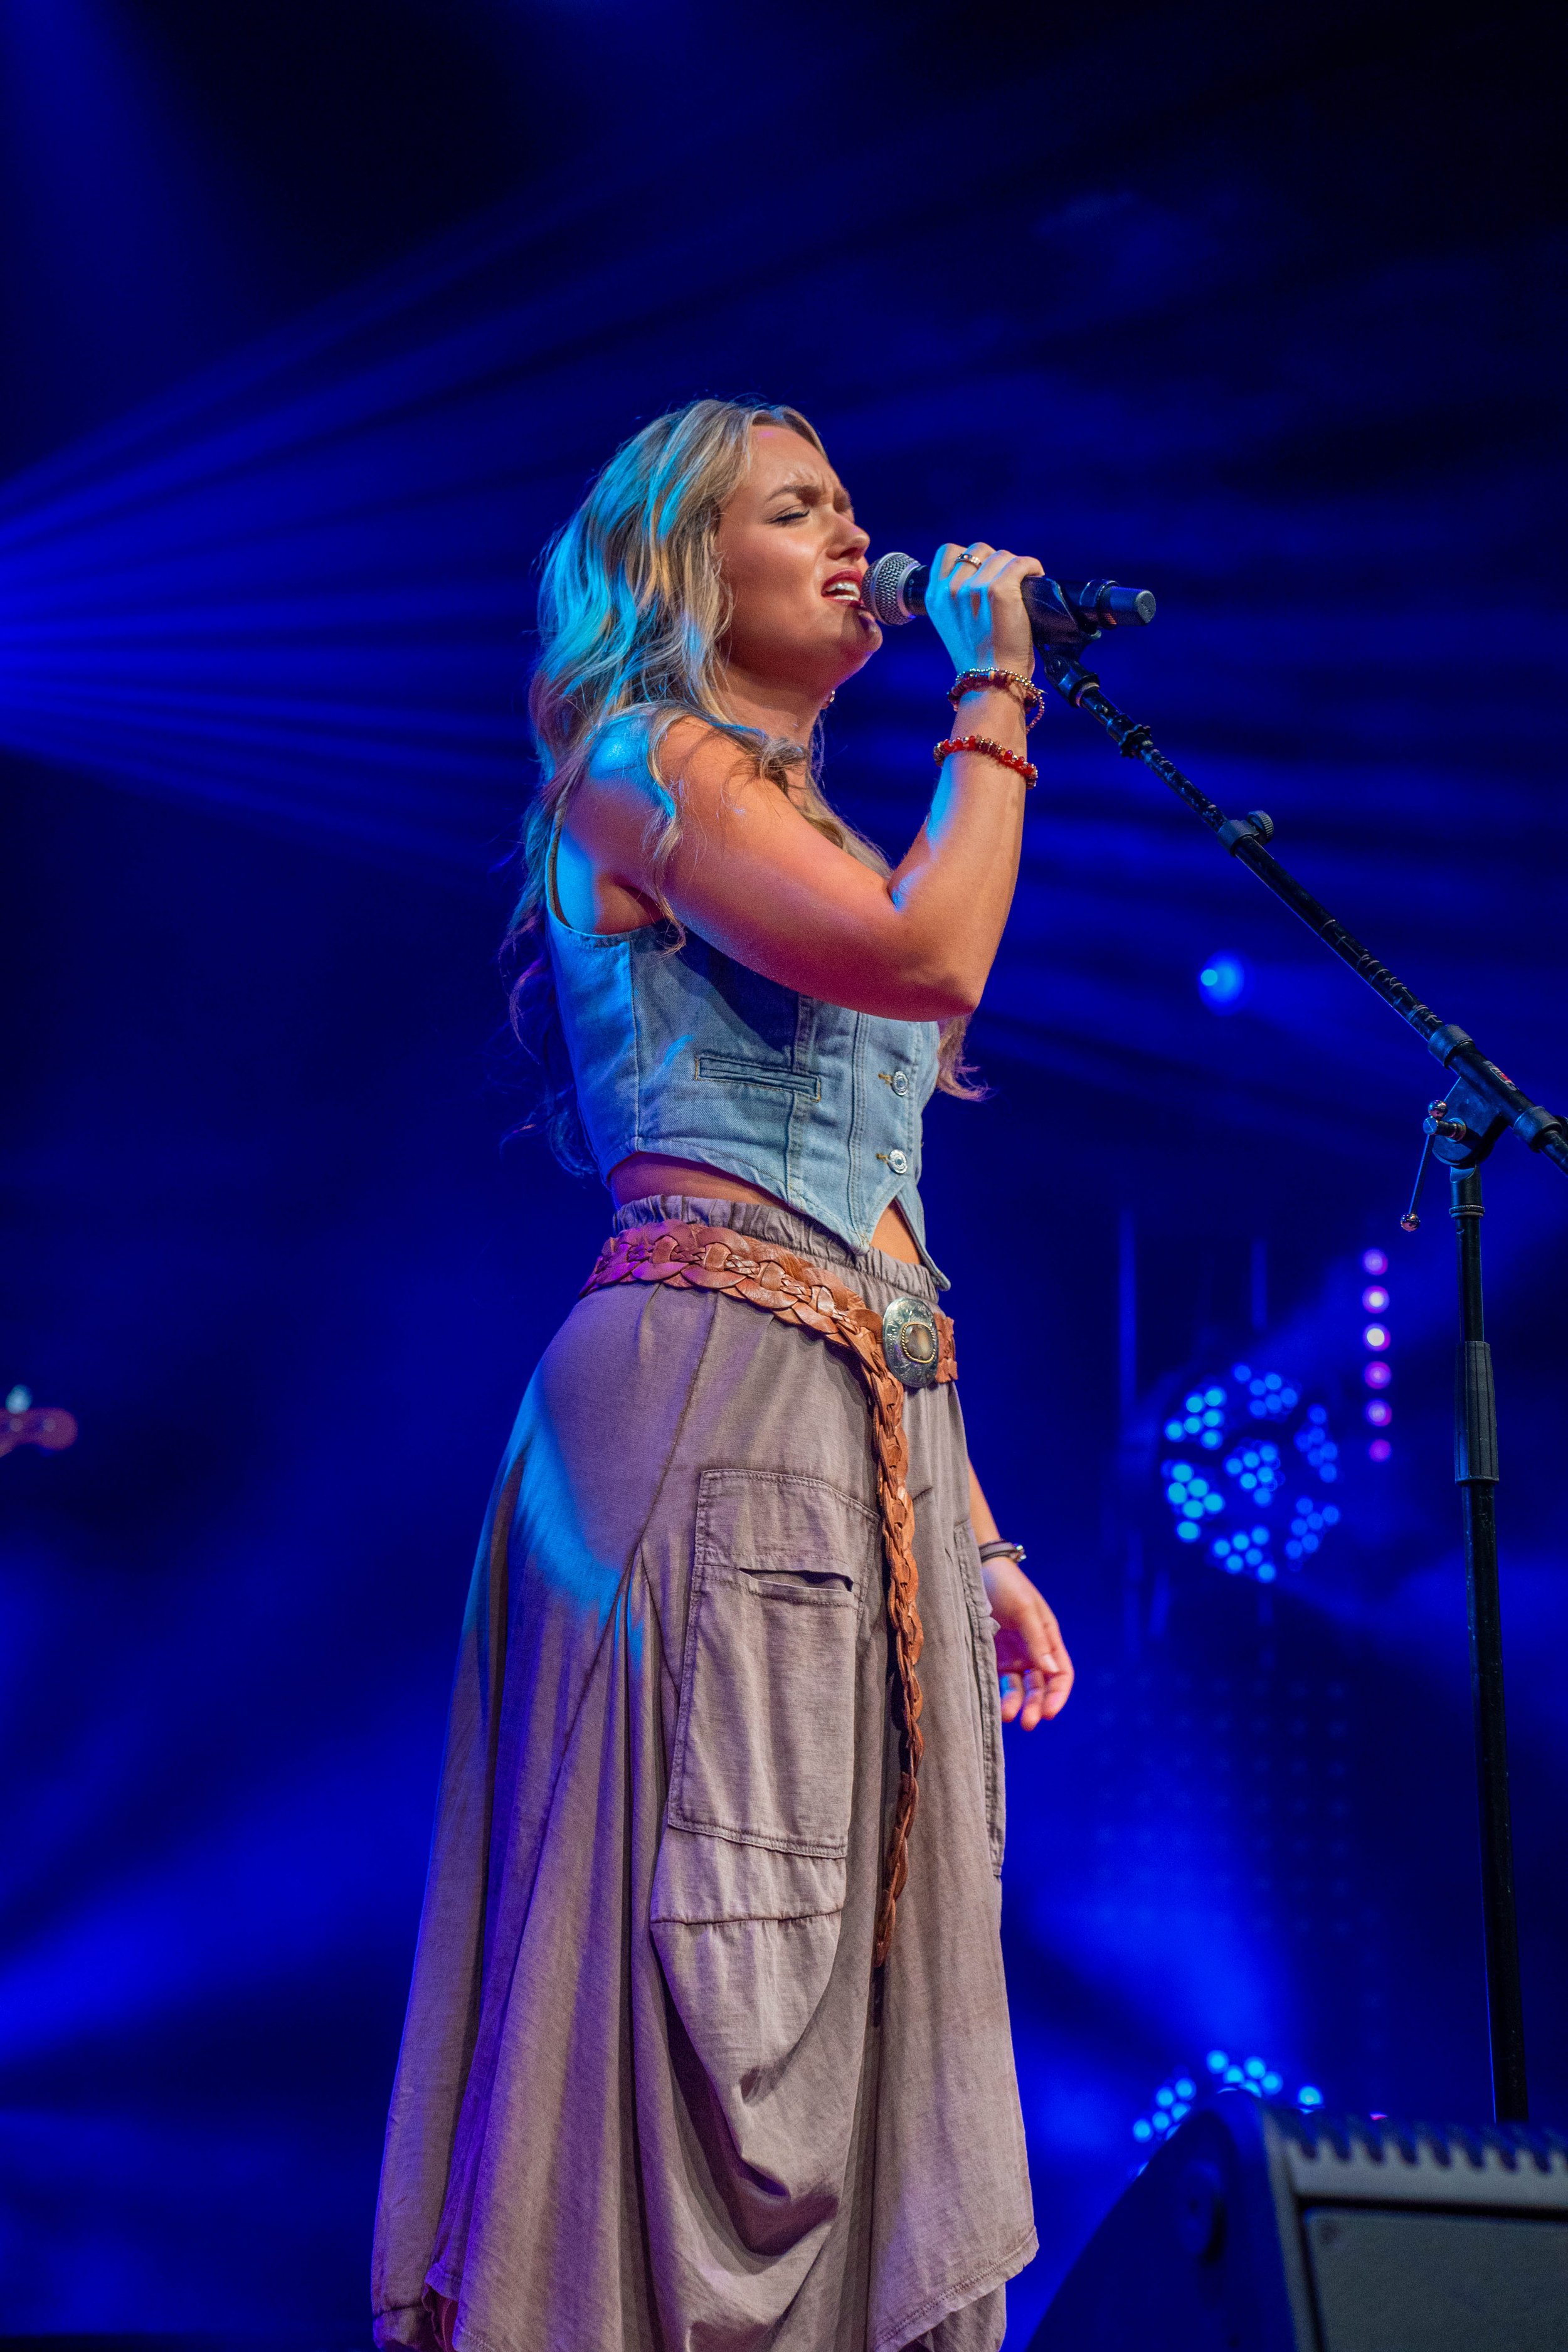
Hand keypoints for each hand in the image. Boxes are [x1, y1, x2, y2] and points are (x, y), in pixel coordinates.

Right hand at [924, 541, 1043, 681]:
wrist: (991, 682)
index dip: (970, 557)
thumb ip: (957, 597)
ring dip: (1015, 566)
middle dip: (995, 562)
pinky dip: (1032, 567)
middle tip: (1008, 582)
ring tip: (1024, 584)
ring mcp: (974, 589)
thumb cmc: (978, 658)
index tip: (984, 573)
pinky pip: (1020, 562)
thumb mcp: (953, 624)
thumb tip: (981, 574)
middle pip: (978, 550)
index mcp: (934, 597)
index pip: (949, 552)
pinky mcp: (1000, 591)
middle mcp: (951, 590)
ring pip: (1001, 555)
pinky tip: (1036, 578)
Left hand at [981, 1555, 1073, 1727]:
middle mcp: (1033, 1651)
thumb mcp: (1024, 1609)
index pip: (1061, 1674)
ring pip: (1018, 1688)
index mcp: (1048, 1638)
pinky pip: (997, 1681)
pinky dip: (997, 1694)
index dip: (1058, 1696)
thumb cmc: (1006, 1584)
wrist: (975, 1568)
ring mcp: (1012, 1655)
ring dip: (1015, 1703)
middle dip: (1036, 1706)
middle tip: (1027, 1723)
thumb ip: (1037, 1639)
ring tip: (1006, 1716)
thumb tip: (1052, 1672)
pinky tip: (993, 1705)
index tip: (1049, 1713)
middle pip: (1040, 1687)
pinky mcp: (991, 1656)